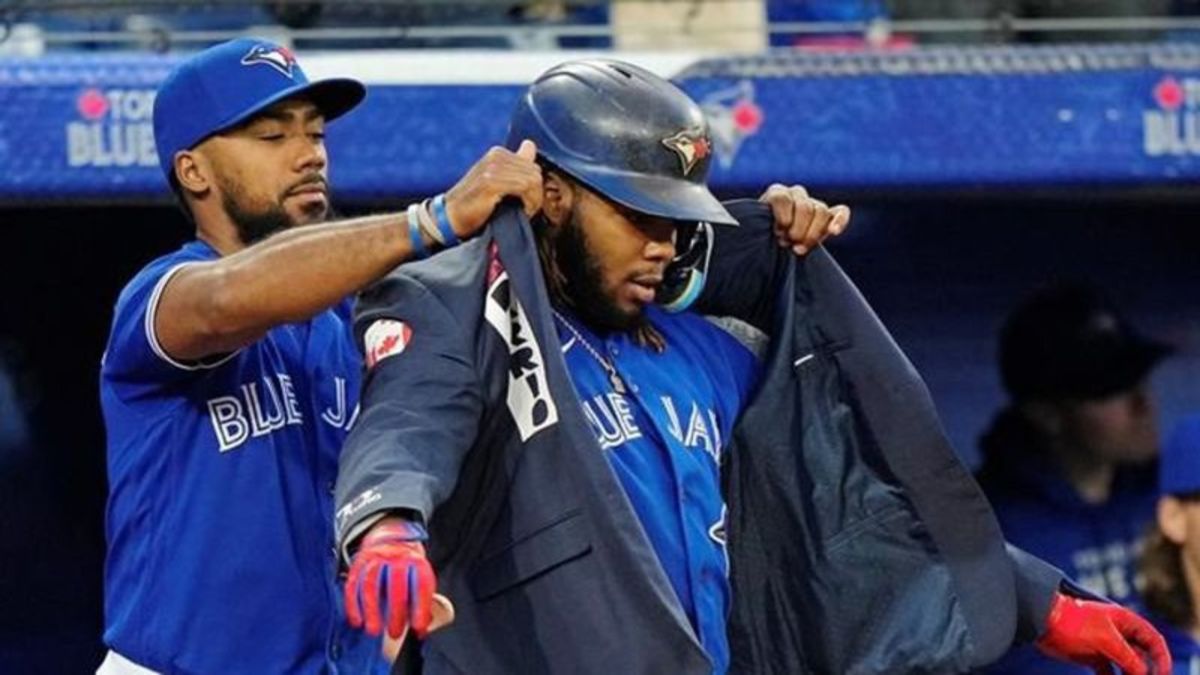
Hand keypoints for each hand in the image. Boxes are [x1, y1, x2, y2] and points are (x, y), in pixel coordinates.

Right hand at [344, 518, 439, 639]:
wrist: (389, 538)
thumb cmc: (408, 569)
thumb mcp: (419, 577)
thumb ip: (422, 601)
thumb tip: (421, 630)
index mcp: (416, 561)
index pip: (421, 584)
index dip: (421, 607)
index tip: (418, 627)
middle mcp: (396, 557)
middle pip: (395, 584)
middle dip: (395, 612)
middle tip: (394, 633)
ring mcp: (375, 558)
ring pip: (371, 584)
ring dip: (371, 610)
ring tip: (374, 631)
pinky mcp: (358, 563)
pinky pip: (353, 585)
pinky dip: (353, 605)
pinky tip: (357, 622)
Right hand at [443, 139, 542, 238]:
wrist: (451, 217)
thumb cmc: (475, 203)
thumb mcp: (496, 181)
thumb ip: (515, 164)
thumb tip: (529, 145)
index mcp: (498, 153)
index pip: (532, 164)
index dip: (534, 186)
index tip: (527, 202)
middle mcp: (495, 156)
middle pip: (534, 172)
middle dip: (536, 194)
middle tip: (527, 210)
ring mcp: (492, 167)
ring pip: (533, 180)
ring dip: (533, 200)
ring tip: (524, 211)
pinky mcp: (491, 181)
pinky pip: (524, 187)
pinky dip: (528, 202)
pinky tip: (522, 212)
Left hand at [759, 183, 849, 255]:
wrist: (769, 248)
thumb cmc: (758, 240)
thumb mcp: (753, 231)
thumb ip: (755, 225)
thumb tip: (749, 227)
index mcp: (776, 194)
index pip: (782, 197)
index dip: (782, 217)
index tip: (777, 234)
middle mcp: (796, 195)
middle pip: (805, 207)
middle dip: (797, 229)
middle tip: (786, 243)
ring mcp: (813, 204)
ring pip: (821, 211)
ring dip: (812, 233)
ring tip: (798, 249)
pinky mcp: (828, 216)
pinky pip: (840, 212)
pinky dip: (839, 221)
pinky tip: (833, 233)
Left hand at [1036, 593, 1170, 674]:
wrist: (1041, 620)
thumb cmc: (1073, 622)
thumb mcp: (1105, 639)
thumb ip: (1128, 658)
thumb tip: (1143, 674)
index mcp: (1126, 621)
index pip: (1153, 641)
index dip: (1161, 659)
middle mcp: (1119, 634)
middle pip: (1143, 657)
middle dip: (1146, 672)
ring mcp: (1106, 646)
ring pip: (1127, 667)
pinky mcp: (1093, 656)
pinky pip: (1109, 673)